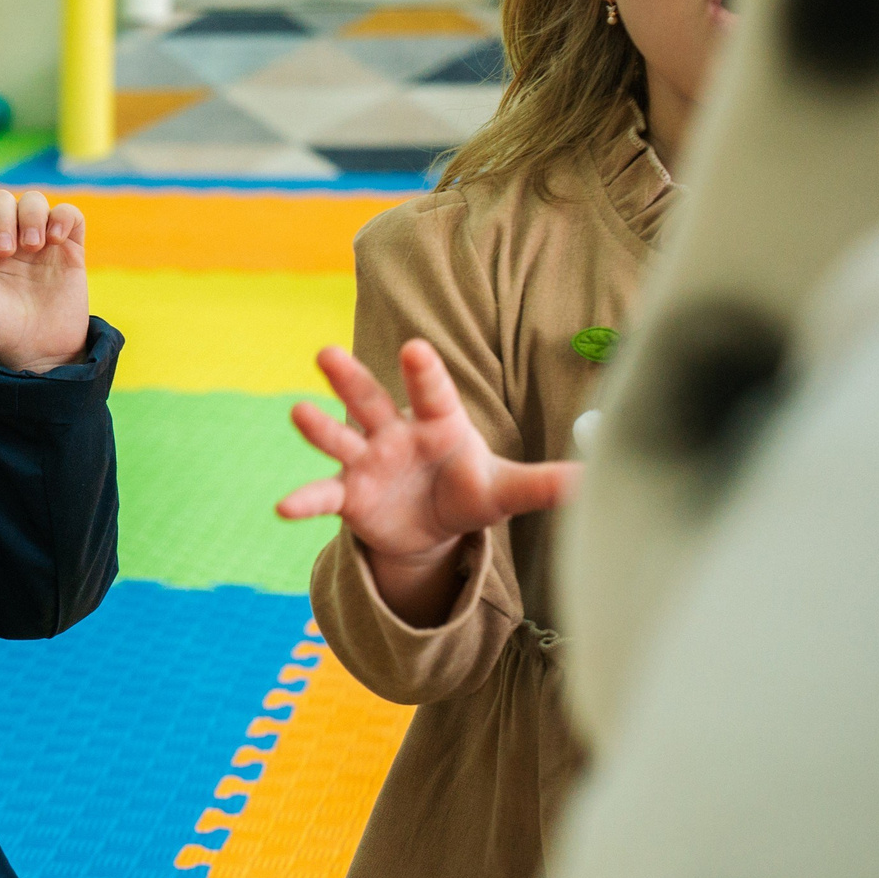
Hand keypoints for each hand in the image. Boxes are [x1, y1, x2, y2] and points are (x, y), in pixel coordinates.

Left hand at [0, 191, 90, 371]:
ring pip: (33, 201)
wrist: (35, 353)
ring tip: (31, 246)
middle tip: (5, 251)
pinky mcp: (68, 248)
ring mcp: (38, 242)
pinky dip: (62, 217)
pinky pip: (68, 214)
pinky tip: (54, 239)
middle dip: (0, 218)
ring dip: (30, 215)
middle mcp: (6, 240)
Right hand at [276, 341, 578, 621]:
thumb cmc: (468, 492)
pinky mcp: (347, 494)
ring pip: (340, 436)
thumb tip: (596, 482)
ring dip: (318, 426)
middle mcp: (395, 433)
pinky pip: (323, 495)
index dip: (423, 373)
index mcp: (438, 423)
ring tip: (298, 413)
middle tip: (326, 354)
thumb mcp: (505, 491)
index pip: (432, 394)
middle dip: (349, 378)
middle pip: (371, 400)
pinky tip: (283, 507)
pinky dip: (304, 500)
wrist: (428, 527)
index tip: (417, 350)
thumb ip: (542, 484)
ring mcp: (367, 461)